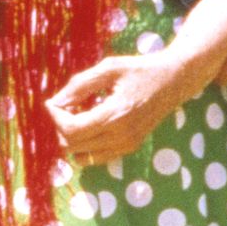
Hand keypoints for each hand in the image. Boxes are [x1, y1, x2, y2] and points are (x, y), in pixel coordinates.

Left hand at [46, 51, 183, 165]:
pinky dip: (84, 146)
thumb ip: (81, 84)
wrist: (174, 80)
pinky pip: (95, 158)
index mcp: (116, 114)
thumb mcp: (110, 67)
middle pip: (73, 145)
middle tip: (65, 106)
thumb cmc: (141, 69)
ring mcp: (126, 145)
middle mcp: (121, 136)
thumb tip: (56, 101)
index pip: (71, 130)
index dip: (55, 117)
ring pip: (81, 156)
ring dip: (72, 138)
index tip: (52, 102)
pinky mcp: (129, 148)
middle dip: (61, 126)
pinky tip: (90, 124)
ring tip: (78, 114)